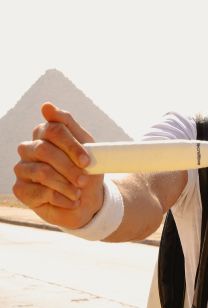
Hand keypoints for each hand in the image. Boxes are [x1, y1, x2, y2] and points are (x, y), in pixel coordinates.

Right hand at [13, 103, 103, 228]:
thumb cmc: (86, 169)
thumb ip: (68, 125)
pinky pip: (38, 192)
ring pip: (42, 172)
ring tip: (79, 192)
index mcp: (44, 134)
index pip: (53, 129)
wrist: (87, 199)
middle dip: (69, 167)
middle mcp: (29, 148)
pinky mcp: (20, 189)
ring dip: (66, 184)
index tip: (87, 161)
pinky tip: (70, 201)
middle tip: (84, 180)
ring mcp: (22, 168)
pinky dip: (61, 198)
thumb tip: (46, 106)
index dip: (72, 146)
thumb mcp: (87, 146)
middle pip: (45, 150)